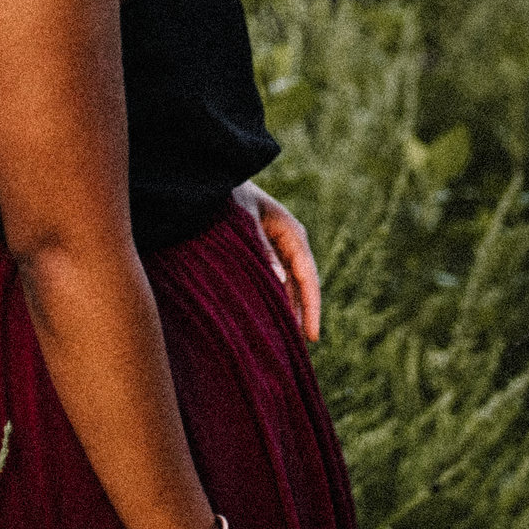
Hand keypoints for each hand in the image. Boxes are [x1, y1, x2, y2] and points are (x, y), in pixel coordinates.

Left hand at [234, 182, 321, 342]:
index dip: (311, 308)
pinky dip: (274, 299)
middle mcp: (290, 242)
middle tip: (297, 350)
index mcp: (292, 232)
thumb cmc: (230, 196)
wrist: (217, 179)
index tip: (311, 337)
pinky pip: (275, 281)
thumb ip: (260, 248)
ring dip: (287, 310)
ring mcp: (279, 248)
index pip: (308, 276)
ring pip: (289, 286)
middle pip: (301, 286)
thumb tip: (278, 280)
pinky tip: (269, 318)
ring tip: (284, 342)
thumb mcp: (243, 219)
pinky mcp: (265, 253)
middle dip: (300, 316)